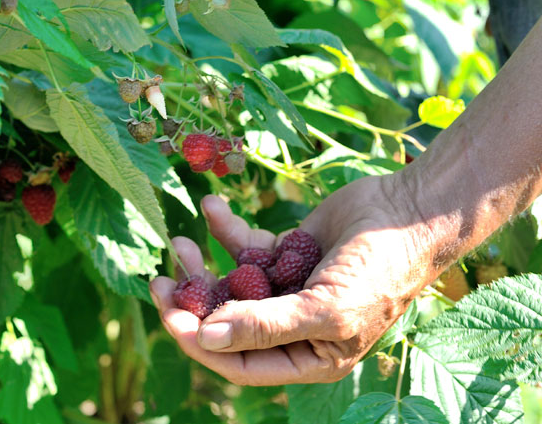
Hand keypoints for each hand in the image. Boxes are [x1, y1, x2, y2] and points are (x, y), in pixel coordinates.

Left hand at [149, 174, 435, 385]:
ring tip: (181, 242)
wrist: (411, 212)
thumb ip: (265, 326)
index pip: (238, 363)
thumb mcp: (327, 309)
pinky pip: (246, 246)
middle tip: (158, 282)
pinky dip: (226, 228)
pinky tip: (212, 207)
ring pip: (229, 285)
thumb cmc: (381, 271)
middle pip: (226, 324)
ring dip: (201, 266)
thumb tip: (206, 339)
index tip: (170, 314)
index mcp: (306, 356)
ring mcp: (286, 288)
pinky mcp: (284, 252)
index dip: (200, 342)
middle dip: (191, 304)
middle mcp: (291, 327)